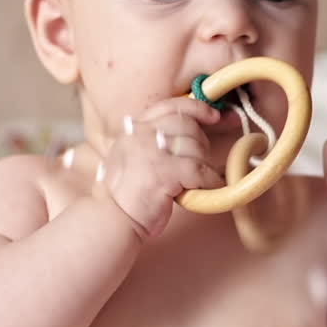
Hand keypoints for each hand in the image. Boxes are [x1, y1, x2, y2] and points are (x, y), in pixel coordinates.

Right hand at [94, 97, 224, 242]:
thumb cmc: (126, 194)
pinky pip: (199, 170)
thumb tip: (188, 132)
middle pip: (188, 126)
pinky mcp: (164, 172)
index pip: (170, 106)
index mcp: (135, 129)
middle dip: (202, 143)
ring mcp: (152, 152)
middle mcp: (142, 135)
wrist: (113, 219)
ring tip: (199, 180)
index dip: (197, 108)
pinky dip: (210, 179)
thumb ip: (150, 141)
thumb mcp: (131, 156)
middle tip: (202, 161)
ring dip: (205, 165)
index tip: (213, 115)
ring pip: (196, 148)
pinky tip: (208, 187)